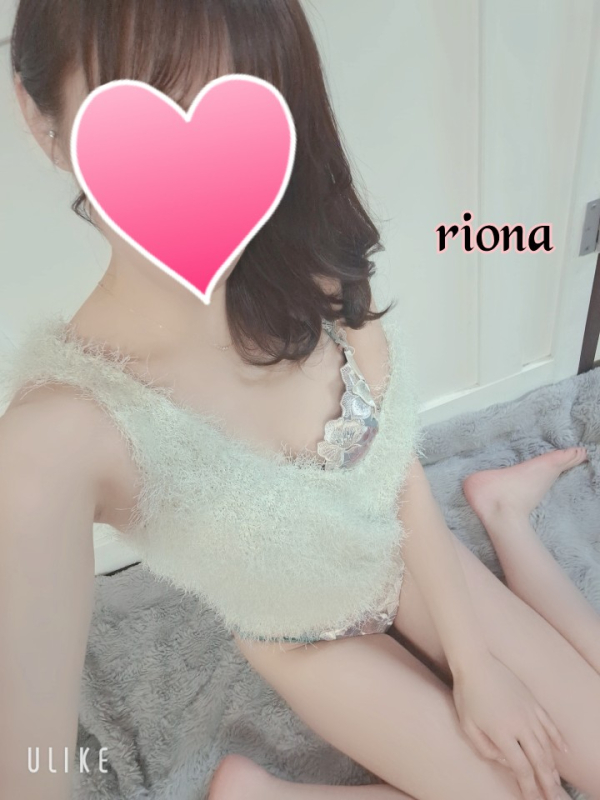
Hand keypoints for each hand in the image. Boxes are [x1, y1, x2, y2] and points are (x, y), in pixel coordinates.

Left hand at [452, 653, 568, 799]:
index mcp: (502, 732)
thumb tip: (502, 760)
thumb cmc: (467, 694)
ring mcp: (529, 712)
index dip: (528, 786)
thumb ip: (484, 748)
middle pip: (539, 760)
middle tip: (551, 797)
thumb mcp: (467, 725)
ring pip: (546, 744)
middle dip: (546, 782)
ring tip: (555, 781)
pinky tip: (564, 750)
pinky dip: (558, 738)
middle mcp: (520, 724)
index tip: (531, 799)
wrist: (475, 662)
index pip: (521, 768)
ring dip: (552, 765)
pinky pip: (549, 724)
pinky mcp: (532, 701)